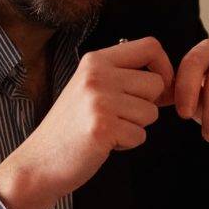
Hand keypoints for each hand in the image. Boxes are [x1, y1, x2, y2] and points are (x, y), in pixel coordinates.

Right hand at [0, 36, 173, 208]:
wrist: (39, 161)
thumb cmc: (71, 127)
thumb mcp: (91, 88)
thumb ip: (122, 77)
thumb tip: (169, 80)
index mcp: (95, 61)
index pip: (150, 46)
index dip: (164, 68)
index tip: (158, 89)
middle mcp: (97, 75)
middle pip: (156, 83)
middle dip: (147, 105)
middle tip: (119, 116)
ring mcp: (99, 101)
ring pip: (151, 113)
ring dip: (135, 127)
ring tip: (107, 129)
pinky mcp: (102, 127)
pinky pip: (140, 135)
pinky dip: (127, 144)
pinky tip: (103, 143)